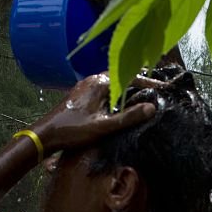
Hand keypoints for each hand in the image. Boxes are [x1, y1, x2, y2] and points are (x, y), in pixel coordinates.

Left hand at [33, 74, 155, 154]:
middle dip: (141, 82)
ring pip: (114, 82)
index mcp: (100, 83)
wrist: (45, 135)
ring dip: (129, 88)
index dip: (150, 82)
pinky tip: (122, 103)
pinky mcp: (82, 94)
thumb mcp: (103, 127)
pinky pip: (105, 89)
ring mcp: (86, 86)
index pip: (132, 77)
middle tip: (158, 89)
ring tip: (144, 95)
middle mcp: (93, 79)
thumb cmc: (72, 131)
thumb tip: (152, 108)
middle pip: (123, 76)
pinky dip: (118, 93)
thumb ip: (128, 117)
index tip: (165, 88)